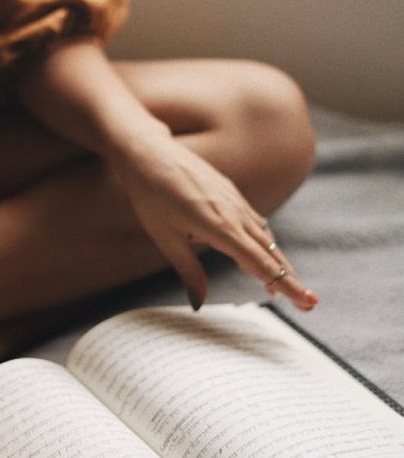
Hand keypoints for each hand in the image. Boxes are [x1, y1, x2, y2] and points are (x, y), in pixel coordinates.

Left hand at [110, 133, 317, 311]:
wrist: (149, 152)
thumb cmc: (151, 196)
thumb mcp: (165, 239)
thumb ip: (188, 271)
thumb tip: (199, 303)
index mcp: (220, 227)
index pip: (260, 263)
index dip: (284, 285)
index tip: (307, 302)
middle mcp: (234, 213)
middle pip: (271, 253)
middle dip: (290, 279)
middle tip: (308, 304)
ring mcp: (235, 200)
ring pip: (265, 237)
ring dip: (277, 262)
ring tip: (283, 285)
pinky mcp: (230, 191)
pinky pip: (255, 221)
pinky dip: (263, 242)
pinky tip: (263, 251)